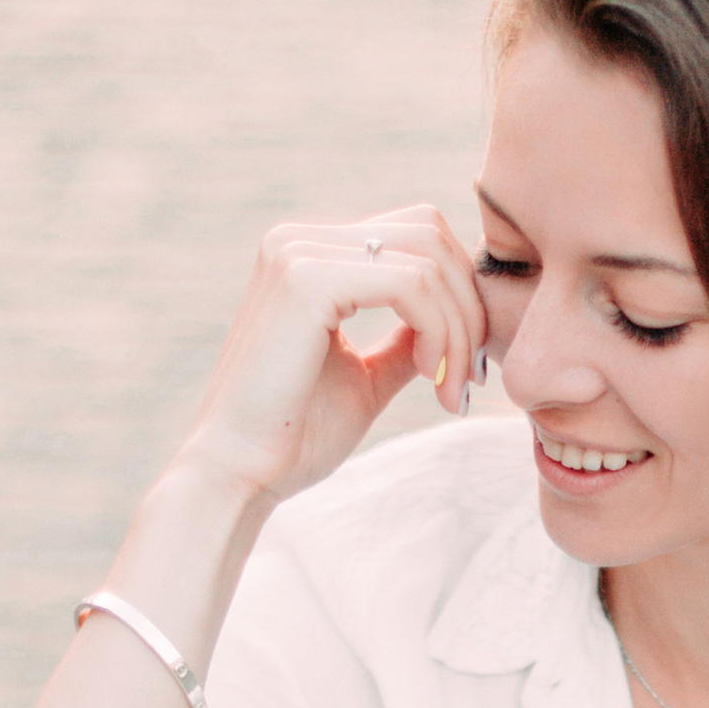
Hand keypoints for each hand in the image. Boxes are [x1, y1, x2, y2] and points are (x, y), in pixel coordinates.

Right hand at [180, 204, 487, 508]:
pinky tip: (431, 377)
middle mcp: (298, 239)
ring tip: (451, 388)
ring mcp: (298, 252)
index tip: (467, 366)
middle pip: (429, 233)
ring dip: (459, 328)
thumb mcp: (366, 376)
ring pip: (427, 259)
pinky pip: (411, 285)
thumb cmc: (294, 436)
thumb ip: (405, 338)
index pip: (415, 235)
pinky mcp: (306, 281)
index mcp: (309, 254)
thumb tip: (457, 315)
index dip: (460, 293)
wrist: (238, 474)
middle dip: (468, 307)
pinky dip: (439, 331)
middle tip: (470, 377)